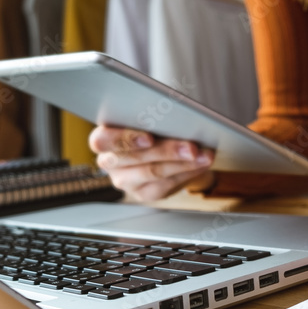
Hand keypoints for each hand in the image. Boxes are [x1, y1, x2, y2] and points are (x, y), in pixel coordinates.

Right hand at [89, 125, 214, 201]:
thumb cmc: (150, 125)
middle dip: (167, 151)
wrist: (158, 148)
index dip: (126, 139)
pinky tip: (201, 165)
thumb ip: (152, 115)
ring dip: (183, 164)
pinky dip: (187, 173)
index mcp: (103, 138)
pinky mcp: (142, 193)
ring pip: (152, 173)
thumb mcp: (146, 117)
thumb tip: (179, 115)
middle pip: (134, 159)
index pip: (102, 140)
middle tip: (192, 147)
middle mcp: (109, 162)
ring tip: (204, 156)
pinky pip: (165, 186)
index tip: (149, 137)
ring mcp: (124, 180)